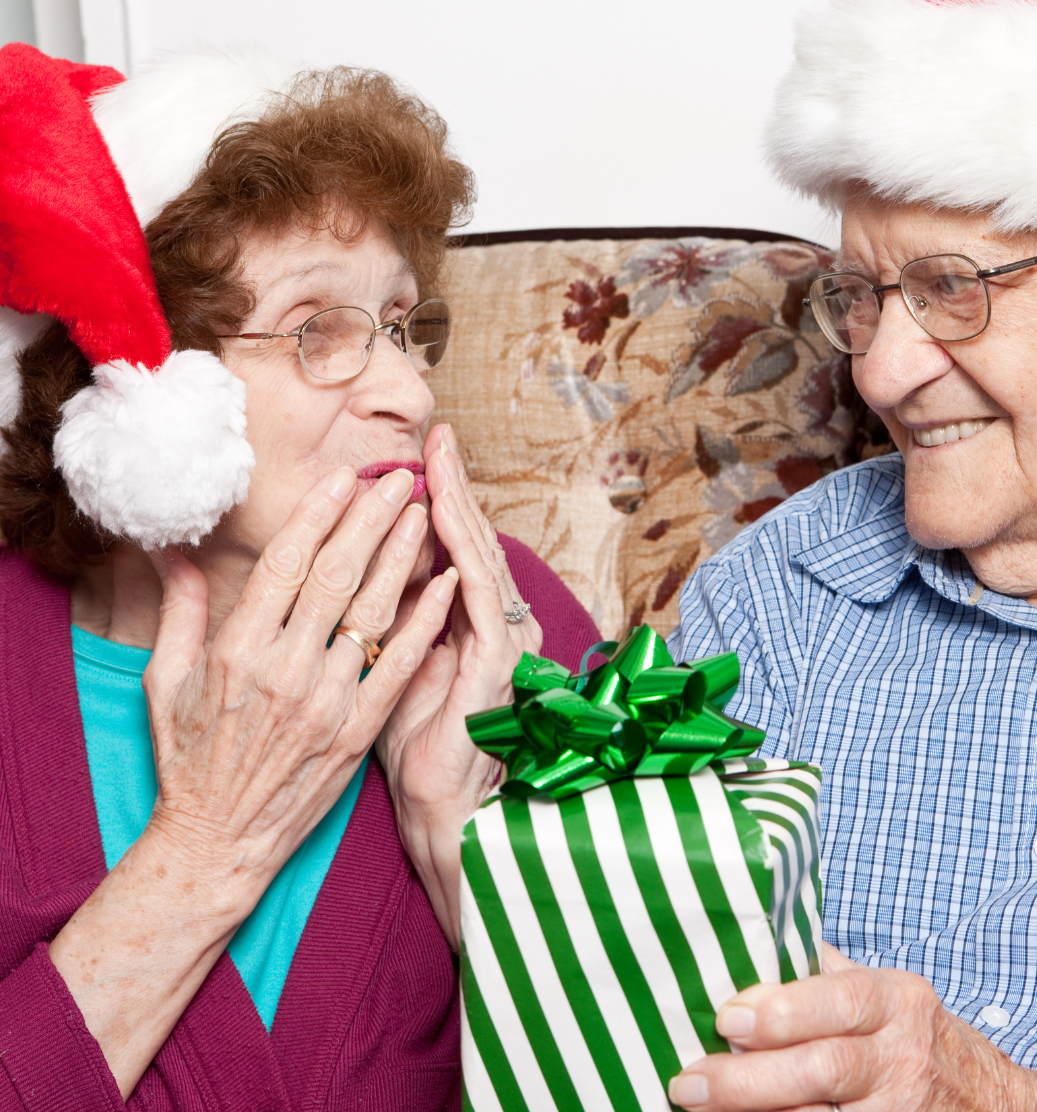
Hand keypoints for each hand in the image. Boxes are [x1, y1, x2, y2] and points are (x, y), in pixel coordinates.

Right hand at [51, 464, 454, 1095]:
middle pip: (337, 576)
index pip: (286, 566)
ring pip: (372, 613)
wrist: (218, 842)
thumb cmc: (188, 759)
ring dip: (401, 557)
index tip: (343, 477)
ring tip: (423, 513)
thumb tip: (170, 550)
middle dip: (371, 520)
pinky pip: (398, 666)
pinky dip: (424, 622)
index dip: (318, 515)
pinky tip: (446, 584)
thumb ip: (180, 611)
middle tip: (399, 477)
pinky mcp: (358, 731)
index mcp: (237, 651)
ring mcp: (326, 701)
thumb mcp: (167, 682)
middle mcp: (285, 670)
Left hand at [376, 423, 542, 942]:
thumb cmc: (410, 736)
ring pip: (475, 562)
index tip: (403, 457)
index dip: (425, 500)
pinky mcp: (496, 667)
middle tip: (435, 437)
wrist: (443, 802)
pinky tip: (451, 535)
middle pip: (463, 541)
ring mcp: (497, 641)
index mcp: (453, 618)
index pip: (439, 546)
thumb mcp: (382, 665)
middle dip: (446, 487)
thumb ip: (372, 615)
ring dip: (457, 512)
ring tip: (441, 466)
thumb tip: (337, 570)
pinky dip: (466, 568)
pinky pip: (480, 607)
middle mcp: (483, 621)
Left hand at [667, 947, 1036, 1111]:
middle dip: (750, 1079)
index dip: (782, 1011)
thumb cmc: (918, 1036)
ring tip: (703, 1109)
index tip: (727, 1017)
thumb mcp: (884, 993)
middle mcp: (904, 1057)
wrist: (1000, 1106)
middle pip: (824, 1070)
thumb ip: (822, 972)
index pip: (838, 1001)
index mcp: (896, 1001)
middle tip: (691, 1081)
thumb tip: (747, 937)